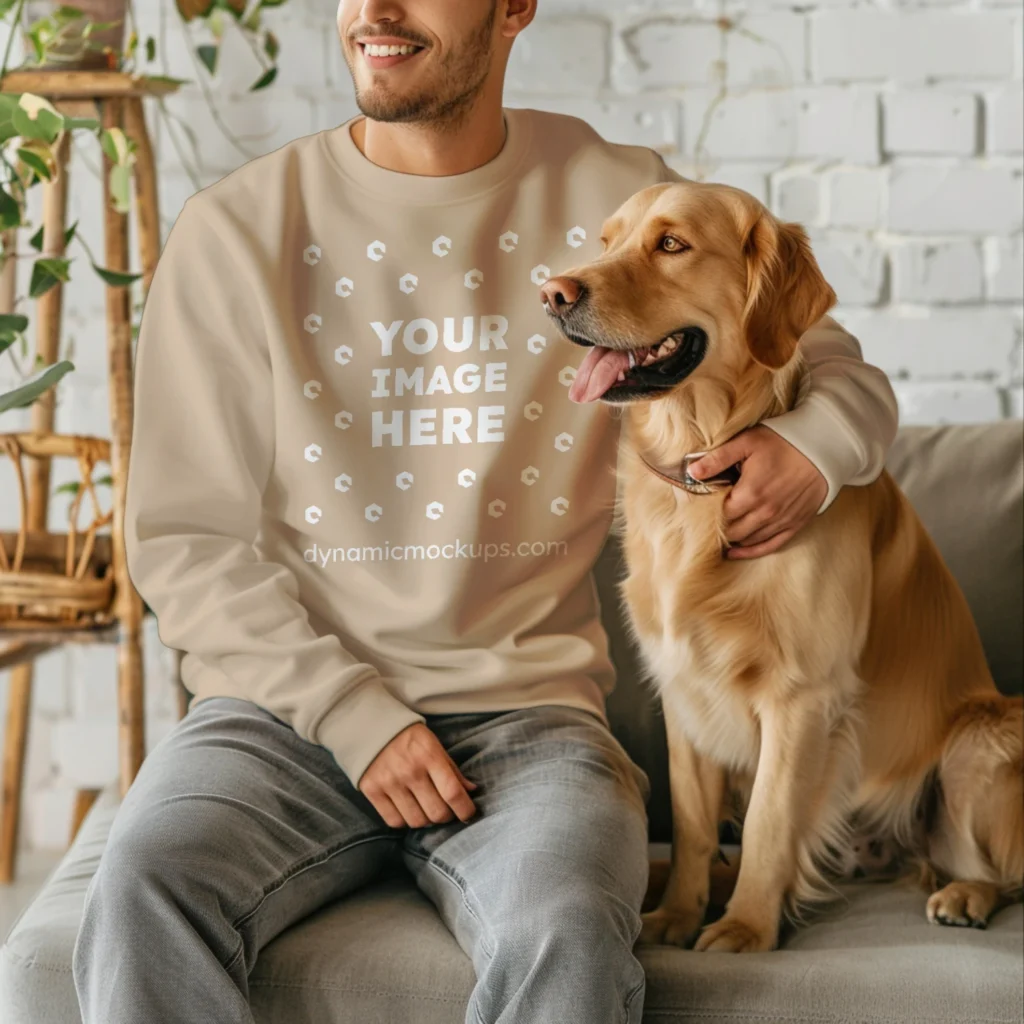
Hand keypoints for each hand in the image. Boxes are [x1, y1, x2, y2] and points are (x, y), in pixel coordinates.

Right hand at [360, 723, 477, 828]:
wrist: (369, 726)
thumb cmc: (409, 737)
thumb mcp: (434, 745)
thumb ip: (452, 769)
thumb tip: (471, 791)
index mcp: (429, 756)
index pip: (452, 792)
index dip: (465, 809)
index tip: (468, 814)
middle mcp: (409, 771)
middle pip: (436, 812)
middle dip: (446, 816)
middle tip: (445, 810)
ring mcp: (389, 782)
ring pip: (417, 821)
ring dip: (426, 820)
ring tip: (425, 809)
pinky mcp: (372, 791)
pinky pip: (394, 821)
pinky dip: (404, 820)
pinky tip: (407, 809)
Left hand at [687, 425, 826, 559]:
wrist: (825, 446)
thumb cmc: (784, 441)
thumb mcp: (747, 442)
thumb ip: (717, 458)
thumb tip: (691, 471)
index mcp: (750, 494)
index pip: (718, 515)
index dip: (705, 513)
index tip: (699, 507)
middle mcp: (765, 513)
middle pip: (731, 531)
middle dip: (717, 527)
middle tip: (706, 520)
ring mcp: (781, 521)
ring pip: (747, 540)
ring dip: (732, 538)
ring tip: (718, 532)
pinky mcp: (795, 524)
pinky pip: (770, 546)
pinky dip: (751, 551)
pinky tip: (737, 551)